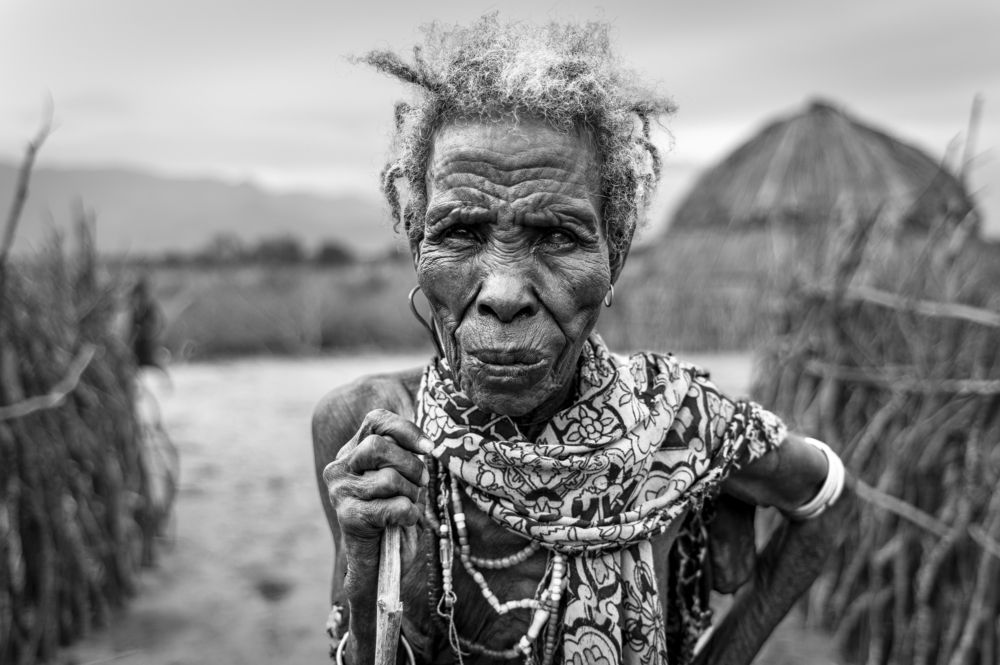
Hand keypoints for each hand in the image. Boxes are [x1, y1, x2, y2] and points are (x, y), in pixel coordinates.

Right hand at [322, 408, 432, 560]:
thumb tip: (425, 442)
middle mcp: (339, 468)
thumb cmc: (393, 513)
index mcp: (351, 452)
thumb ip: (404, 454)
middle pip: (379, 446)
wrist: (378, 561)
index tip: (428, 447)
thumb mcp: (400, 477)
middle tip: (422, 482)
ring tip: (410, 504)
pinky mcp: (348, 517)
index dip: (405, 429)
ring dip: (411, 493)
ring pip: (389, 478)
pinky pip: (393, 506)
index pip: (375, 420)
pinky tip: (405, 521)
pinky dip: (409, 514)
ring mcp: (339, 493)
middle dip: (411, 465)